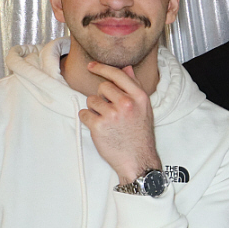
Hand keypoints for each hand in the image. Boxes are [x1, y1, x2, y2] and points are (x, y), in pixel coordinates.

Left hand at [80, 61, 160, 182]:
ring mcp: (112, 115)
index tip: (92, 66)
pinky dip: (87, 120)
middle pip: (102, 87)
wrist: (138, 161)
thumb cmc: (140, 135)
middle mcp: (126, 103)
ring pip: (91, 101)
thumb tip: (126, 68)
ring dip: (94, 110)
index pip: (117, 75)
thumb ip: (134, 87)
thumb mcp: (144, 109)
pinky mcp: (99, 126)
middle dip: (102, 97)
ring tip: (106, 122)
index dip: (102, 68)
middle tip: (110, 112)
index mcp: (139, 97)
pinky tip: (99, 128)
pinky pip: (84, 114)